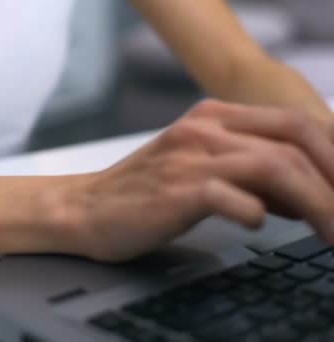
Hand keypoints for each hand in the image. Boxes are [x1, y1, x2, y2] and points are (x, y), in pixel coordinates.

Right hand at [57, 99, 333, 261]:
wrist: (86, 208)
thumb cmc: (141, 193)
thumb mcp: (197, 167)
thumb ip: (246, 172)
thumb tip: (301, 197)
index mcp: (212, 117)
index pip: (294, 124)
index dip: (333, 157)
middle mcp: (204, 129)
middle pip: (294, 142)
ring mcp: (190, 157)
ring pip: (276, 168)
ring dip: (315, 204)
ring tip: (330, 233)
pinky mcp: (178, 189)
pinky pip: (236, 199)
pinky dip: (257, 216)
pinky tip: (254, 226)